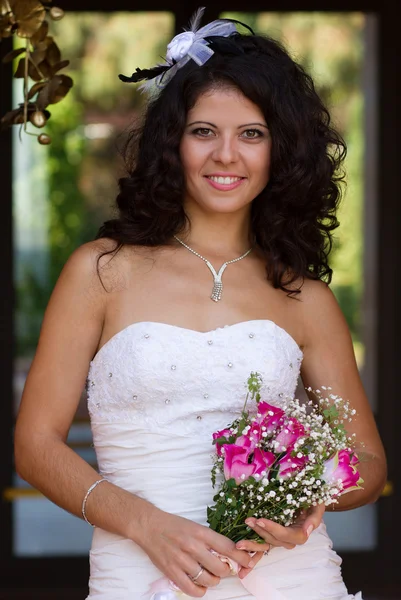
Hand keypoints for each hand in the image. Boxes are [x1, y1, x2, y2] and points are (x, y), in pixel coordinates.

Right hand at [137, 507, 261, 596]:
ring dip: (213, 581)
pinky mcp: (171, 572)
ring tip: (210, 576)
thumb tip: (228, 554)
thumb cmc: (174, 526)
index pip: (228, 547)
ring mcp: (182, 560)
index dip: (241, 557)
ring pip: (208, 580)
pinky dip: (200, 591)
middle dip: (225, 571)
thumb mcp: (195, 527)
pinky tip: (200, 585)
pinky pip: (192, 589)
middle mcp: (193, 546)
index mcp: (201, 532)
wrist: (149, 526)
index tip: (248, 562)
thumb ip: (210, 540)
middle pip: (220, 568)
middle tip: (223, 569)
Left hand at [235, 503, 325, 556]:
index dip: (273, 528)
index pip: (285, 535)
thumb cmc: (314, 502)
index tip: (260, 519)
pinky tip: (242, 549)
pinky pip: (263, 543)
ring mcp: (280, 538)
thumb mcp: (318, 507)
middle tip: (247, 522)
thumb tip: (308, 530)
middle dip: (259, 532)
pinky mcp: (273, 535)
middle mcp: (289, 539)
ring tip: (239, 542)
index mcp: (299, 534)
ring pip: (266, 544)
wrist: (310, 500)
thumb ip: (314, 519)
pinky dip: (253, 549)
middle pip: (273, 540)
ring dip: (253, 543)